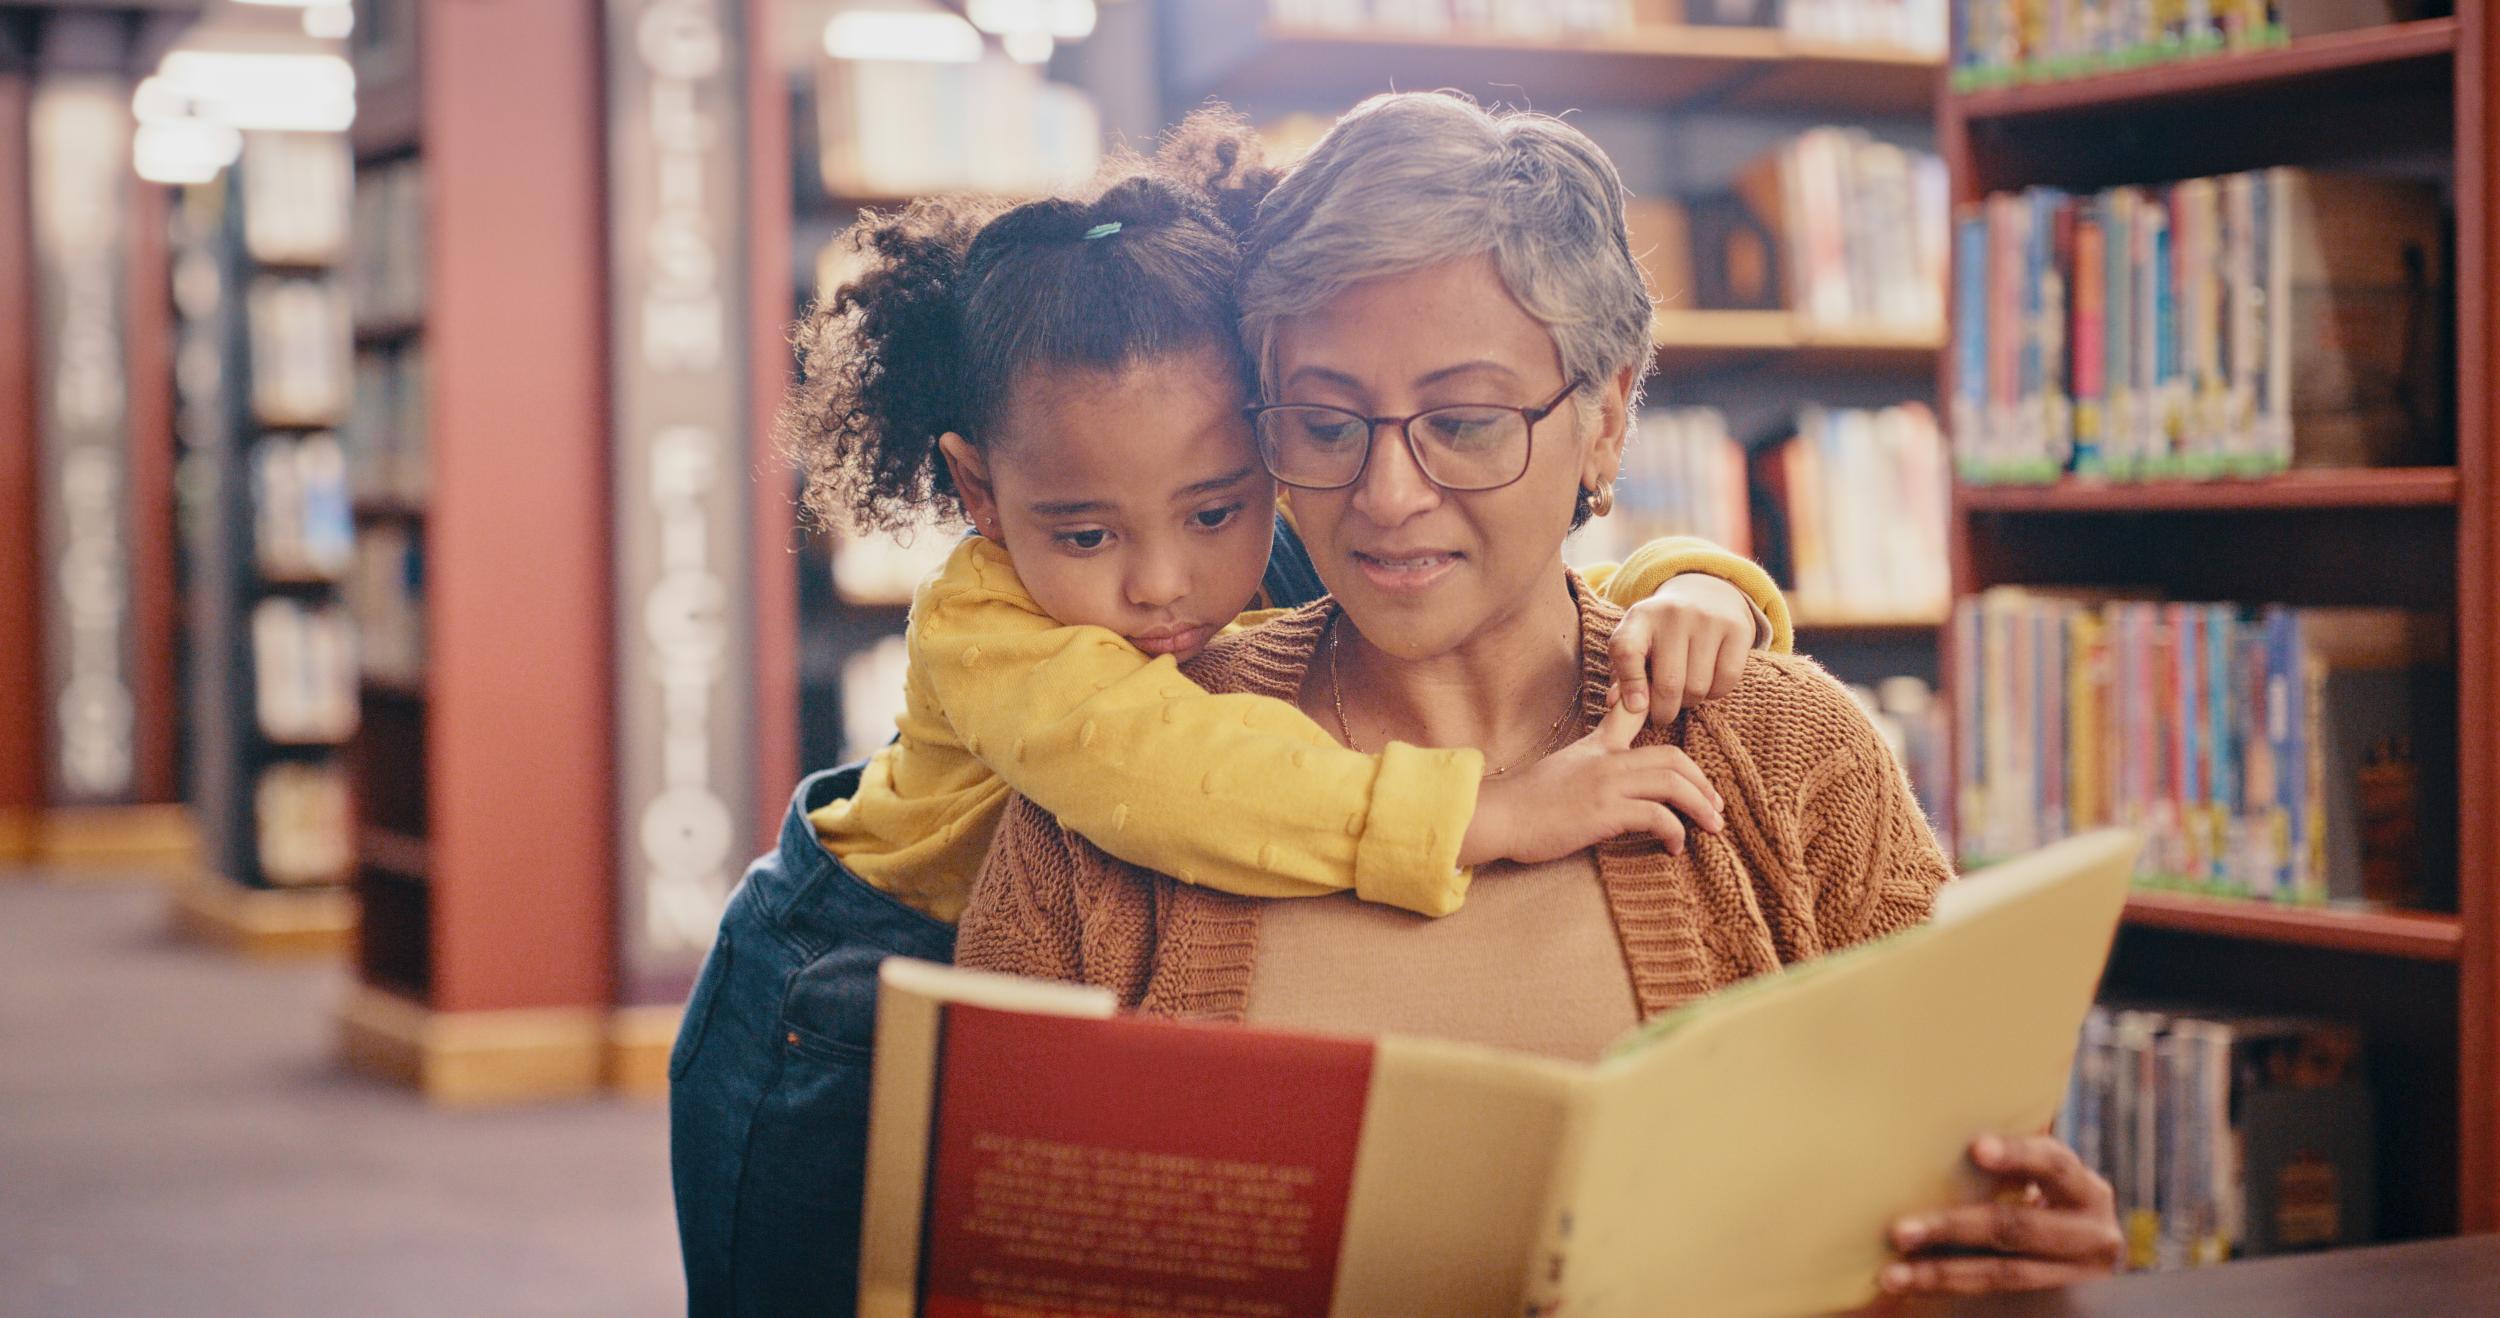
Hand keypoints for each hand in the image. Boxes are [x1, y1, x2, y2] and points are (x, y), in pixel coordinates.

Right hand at [1458, 698, 1724, 867]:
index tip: (1684, 734)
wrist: (1501, 816)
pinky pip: (1657, 816)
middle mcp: (1607, 758)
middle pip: (1673, 758)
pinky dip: (1674, 831)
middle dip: (1702, 782)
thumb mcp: (1563, 769)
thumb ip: (1590, 765)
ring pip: (1673, 783)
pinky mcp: (1604, 812)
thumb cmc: (1528, 802)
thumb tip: (1613, 783)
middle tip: (1715, 805)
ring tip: (1712, 826)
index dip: (1662, 713)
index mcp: (1598, 746)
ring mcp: (1607, 783)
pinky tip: (1675, 847)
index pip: (1633, 713)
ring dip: (1700, 806)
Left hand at [1609, 573, 1756, 727]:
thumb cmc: (1661, 633)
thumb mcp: (1636, 644)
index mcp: (1640, 617)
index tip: (1636, 707)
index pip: (1626, 651)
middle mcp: (1674, 613)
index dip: (1629, 685)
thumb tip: (1616, 705)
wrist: (1704, 593)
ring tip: (1684, 694)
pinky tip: (1707, 684)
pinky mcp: (1737, 628)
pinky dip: (1715, 693)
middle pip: (1668, 684)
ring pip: (1698, 687)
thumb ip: (1622, 675)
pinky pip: (1726, 681)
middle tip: (1662, 714)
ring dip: (1690, 702)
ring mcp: (1708, 619)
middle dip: (1664, 711)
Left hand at [1880, 1134, 2124, 1296]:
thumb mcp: (2044, 1179)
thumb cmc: (2045, 1201)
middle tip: (1900, 1231)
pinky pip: (1997, 1300)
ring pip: (2004, 1274)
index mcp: (2084, 1188)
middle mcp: (2092, 1233)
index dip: (2017, 1154)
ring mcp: (2078, 1275)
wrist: (2086, 1259)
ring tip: (1893, 1275)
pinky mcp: (2059, 1303)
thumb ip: (2012, 1158)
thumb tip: (1938, 1116)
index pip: (2054, 1163)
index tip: (1977, 1148)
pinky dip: (1949, 1292)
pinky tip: (1908, 1288)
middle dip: (1954, 1228)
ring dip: (1941, 1273)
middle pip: (2018, 1227)